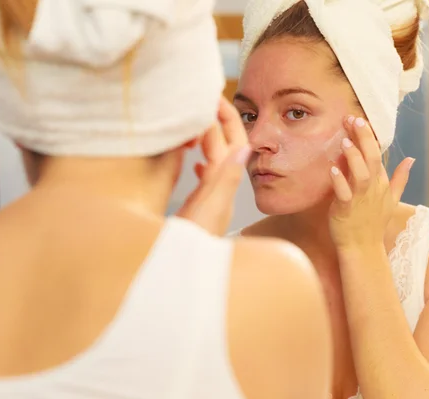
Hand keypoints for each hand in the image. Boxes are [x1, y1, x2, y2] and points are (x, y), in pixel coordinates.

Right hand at [176, 96, 250, 235]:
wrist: (181, 272)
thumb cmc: (193, 245)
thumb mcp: (210, 210)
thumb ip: (226, 180)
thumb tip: (247, 148)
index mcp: (223, 185)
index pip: (230, 143)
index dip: (224, 118)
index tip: (215, 96)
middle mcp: (219, 188)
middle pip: (223, 146)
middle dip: (216, 121)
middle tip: (203, 98)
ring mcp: (209, 197)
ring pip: (212, 157)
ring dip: (207, 137)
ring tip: (198, 120)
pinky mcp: (198, 206)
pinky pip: (204, 176)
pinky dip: (200, 161)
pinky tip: (195, 159)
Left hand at [328, 116, 414, 251]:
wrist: (362, 247)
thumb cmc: (373, 222)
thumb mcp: (391, 198)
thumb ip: (400, 178)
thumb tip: (411, 159)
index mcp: (381, 183)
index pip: (377, 154)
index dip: (368, 136)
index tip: (359, 119)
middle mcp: (373, 188)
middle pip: (371, 159)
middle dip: (363, 139)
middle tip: (353, 120)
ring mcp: (360, 199)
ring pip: (360, 174)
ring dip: (353, 157)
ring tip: (344, 141)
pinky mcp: (346, 209)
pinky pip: (343, 193)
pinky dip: (338, 181)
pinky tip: (332, 168)